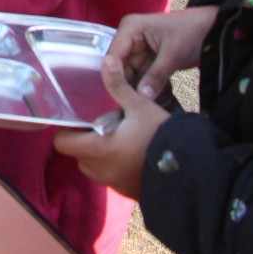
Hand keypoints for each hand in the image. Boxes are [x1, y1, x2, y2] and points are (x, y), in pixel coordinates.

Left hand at [53, 53, 169, 199]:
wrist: (189, 170)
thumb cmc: (160, 135)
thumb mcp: (140, 106)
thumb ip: (118, 85)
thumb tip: (107, 60)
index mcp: (99, 149)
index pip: (63, 144)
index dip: (65, 130)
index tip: (75, 118)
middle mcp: (102, 170)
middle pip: (77, 157)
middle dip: (82, 142)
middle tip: (95, 123)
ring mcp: (115, 184)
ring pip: (94, 169)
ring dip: (97, 155)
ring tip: (112, 136)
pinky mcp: (129, 192)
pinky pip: (111, 178)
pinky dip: (112, 167)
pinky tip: (128, 152)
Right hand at [103, 6, 217, 98]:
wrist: (213, 30)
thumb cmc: (191, 33)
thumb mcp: (172, 54)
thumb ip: (155, 76)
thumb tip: (140, 98)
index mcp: (130, 28)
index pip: (114, 55)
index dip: (114, 76)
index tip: (120, 98)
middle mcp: (130, 37)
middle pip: (120, 66)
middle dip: (127, 85)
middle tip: (134, 108)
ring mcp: (139, 49)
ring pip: (131, 74)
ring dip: (138, 89)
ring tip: (143, 107)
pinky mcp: (149, 59)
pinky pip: (142, 76)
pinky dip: (147, 87)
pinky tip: (151, 101)